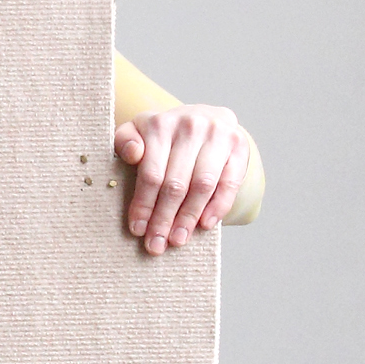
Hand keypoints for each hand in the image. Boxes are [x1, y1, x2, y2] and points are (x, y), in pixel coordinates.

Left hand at [113, 104, 248, 254]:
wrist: (205, 119)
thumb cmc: (165, 136)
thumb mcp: (138, 132)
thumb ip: (125, 141)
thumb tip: (132, 154)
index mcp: (160, 124)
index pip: (151, 173)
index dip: (144, 205)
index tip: (137, 229)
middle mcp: (190, 126)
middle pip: (175, 183)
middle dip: (164, 218)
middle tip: (156, 245)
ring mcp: (218, 135)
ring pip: (202, 185)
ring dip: (189, 217)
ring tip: (178, 239)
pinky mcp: (239, 146)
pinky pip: (229, 183)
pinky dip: (218, 207)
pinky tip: (205, 225)